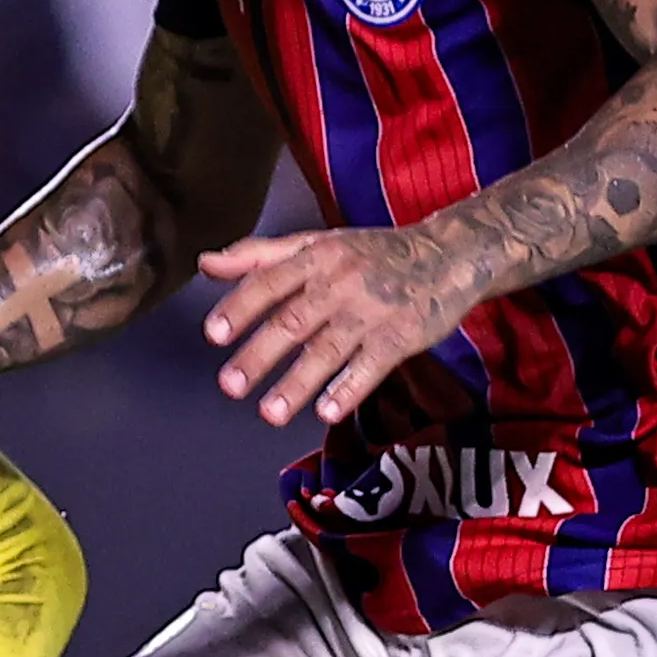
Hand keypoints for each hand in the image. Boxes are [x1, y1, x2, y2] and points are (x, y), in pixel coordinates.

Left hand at [194, 225, 481, 428]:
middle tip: (230, 385)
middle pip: (294, 320)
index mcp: (316, 257)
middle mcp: (342, 281)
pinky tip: (326, 412)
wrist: (451, 254)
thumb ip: (258, 256)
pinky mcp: (403, 335)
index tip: (214, 334)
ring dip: (298, 383)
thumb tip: (205, 264)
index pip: (270, 282)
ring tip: (270, 413)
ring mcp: (373, 310)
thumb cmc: (373, 253)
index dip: (240, 307)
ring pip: (329, 349)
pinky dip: (349, 389)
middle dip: (259, 355)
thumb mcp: (317, 243)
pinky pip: (372, 366)